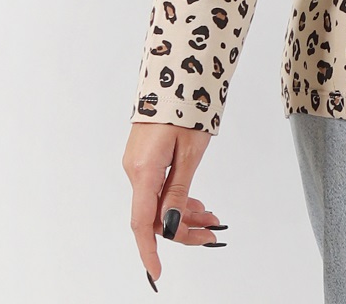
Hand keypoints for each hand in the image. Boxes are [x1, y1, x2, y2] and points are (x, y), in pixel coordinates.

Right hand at [122, 121, 223, 290]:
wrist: (177, 73)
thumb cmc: (187, 107)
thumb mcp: (190, 152)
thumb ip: (178, 191)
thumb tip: (169, 227)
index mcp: (143, 170)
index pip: (141, 222)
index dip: (149, 250)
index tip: (158, 272)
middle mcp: (135, 169)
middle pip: (153, 214)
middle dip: (181, 228)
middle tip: (211, 232)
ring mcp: (137, 162)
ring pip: (157, 200)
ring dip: (182, 212)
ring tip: (211, 218)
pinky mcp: (144, 156)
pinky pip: (157, 186)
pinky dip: (176, 197)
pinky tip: (196, 203)